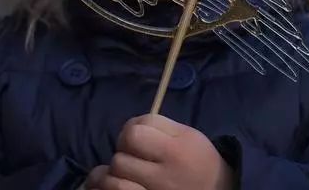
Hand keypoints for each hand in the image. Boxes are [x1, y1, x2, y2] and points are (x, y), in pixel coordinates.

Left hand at [86, 114, 234, 189]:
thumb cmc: (198, 161)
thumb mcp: (187, 136)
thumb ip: (158, 126)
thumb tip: (128, 127)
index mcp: (175, 151)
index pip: (135, 131)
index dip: (131, 129)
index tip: (138, 137)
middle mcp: (164, 177)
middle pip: (121, 155)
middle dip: (123, 151)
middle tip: (134, 156)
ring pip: (114, 178)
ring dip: (114, 172)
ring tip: (124, 172)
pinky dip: (110, 187)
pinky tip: (115, 183)